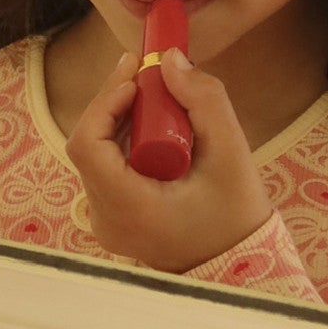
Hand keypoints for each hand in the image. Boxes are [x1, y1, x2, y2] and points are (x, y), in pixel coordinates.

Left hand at [65, 48, 272, 273]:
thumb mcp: (231, 153)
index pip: (87, 145)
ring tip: (152, 93)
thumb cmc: (237, 215)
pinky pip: (106, 169)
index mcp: (128, 207)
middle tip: (144, 71)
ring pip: (96, 155)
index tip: (136, 78)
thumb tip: (169, 60)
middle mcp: (104, 218)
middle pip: (89, 146)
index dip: (104, 103)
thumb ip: (204, 100)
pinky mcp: (111, 219)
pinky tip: (149, 124)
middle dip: (114, 103)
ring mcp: (104, 222)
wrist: (240, 267)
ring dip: (119, 120)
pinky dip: (123, 141)